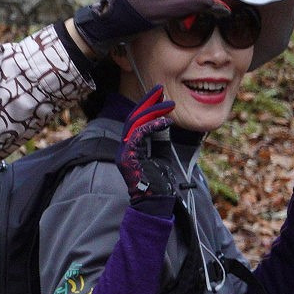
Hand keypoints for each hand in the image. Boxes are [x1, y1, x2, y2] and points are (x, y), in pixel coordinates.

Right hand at [116, 87, 184, 212]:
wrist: (154, 203)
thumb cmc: (158, 184)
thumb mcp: (161, 156)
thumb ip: (159, 141)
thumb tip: (164, 123)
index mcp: (131, 147)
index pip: (136, 121)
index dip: (147, 106)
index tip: (160, 95)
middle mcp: (124, 147)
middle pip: (133, 117)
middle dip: (147, 102)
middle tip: (160, 90)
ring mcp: (124, 152)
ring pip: (135, 123)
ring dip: (153, 111)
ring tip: (169, 104)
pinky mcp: (127, 157)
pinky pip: (139, 135)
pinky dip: (153, 126)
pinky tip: (166, 120)